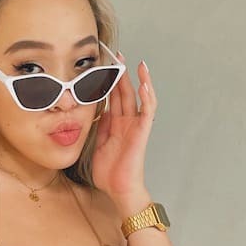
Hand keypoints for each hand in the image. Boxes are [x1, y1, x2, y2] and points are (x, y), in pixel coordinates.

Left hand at [91, 53, 155, 199]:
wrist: (118, 189)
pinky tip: (145, 83)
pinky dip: (148, 97)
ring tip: (135, 63)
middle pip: (124, 93)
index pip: (113, 97)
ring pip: (137, 97)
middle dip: (121, 74)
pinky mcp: (142, 132)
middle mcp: (127, 122)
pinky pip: (147, 111)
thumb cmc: (109, 172)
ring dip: (137, 80)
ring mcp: (135, 126)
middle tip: (117, 55)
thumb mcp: (97, 144)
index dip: (109, 81)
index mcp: (116, 124)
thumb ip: (99, 126)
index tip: (103, 66)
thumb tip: (98, 109)